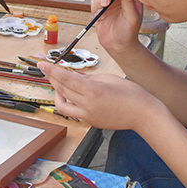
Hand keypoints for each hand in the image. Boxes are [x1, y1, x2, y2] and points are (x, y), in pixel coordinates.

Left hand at [38, 61, 157, 130]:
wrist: (144, 115)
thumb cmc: (131, 94)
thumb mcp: (108, 78)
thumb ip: (88, 78)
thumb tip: (74, 76)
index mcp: (92, 91)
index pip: (64, 78)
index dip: (51, 70)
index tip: (42, 64)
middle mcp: (87, 105)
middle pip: (61, 90)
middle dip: (52, 79)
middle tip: (49, 70)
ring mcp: (88, 116)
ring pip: (62, 105)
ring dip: (58, 94)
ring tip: (61, 85)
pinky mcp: (91, 122)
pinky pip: (74, 112)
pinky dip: (70, 102)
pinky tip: (74, 94)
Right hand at [90, 0, 144, 54]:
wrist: (118, 45)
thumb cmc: (129, 33)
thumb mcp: (133, 18)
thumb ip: (130, 2)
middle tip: (106, 2)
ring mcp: (109, 1)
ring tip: (103, 10)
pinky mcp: (100, 7)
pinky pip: (94, 0)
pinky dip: (95, 5)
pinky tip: (100, 13)